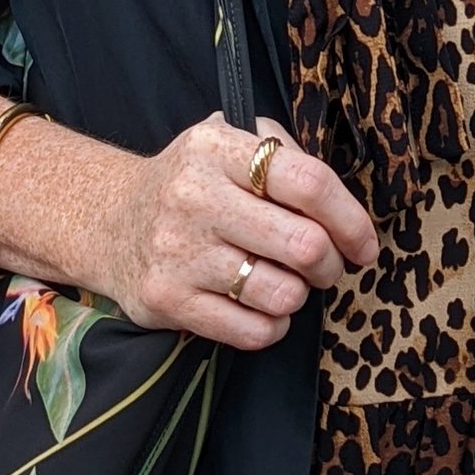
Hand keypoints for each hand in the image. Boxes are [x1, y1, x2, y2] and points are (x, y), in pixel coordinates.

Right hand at [97, 113, 380, 350]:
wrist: (110, 222)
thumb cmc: (193, 183)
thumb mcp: (229, 143)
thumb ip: (283, 155)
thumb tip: (341, 207)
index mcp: (217, 148)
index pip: (307, 181)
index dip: (350, 218)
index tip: (364, 243)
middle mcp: (195, 197)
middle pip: (303, 243)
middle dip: (330, 264)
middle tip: (325, 266)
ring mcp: (178, 252)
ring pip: (282, 293)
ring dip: (299, 295)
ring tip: (286, 282)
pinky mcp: (167, 300)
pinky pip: (252, 331)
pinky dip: (272, 325)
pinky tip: (261, 306)